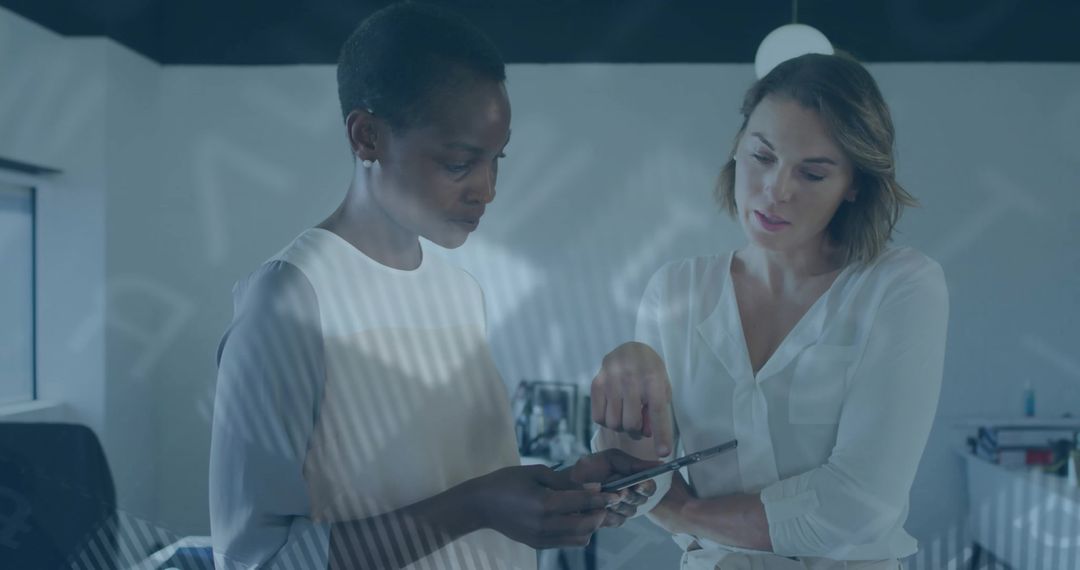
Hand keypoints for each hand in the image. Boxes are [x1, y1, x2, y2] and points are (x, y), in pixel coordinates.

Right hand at [468, 465, 619, 547]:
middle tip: (608, 503)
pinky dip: (578, 532)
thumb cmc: (507, 481)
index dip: (603, 499)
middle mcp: (545, 524)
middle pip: (586, 525)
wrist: (481, 505)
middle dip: (601, 514)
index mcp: (544, 503)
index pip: (582, 503)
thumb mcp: (536, 472)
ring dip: (591, 526)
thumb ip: (564, 481)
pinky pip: (568, 542)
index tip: (618, 494)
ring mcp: (541, 538)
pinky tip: (577, 519)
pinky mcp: (538, 545)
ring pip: (580, 538)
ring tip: (592, 511)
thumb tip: (590, 487)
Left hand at [568, 449, 660, 527]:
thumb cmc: (589, 468)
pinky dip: (609, 512)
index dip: (646, 486)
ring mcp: (622, 509)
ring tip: (605, 496)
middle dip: (630, 495)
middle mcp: (631, 496)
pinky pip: (618, 520)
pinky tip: (599, 506)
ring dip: (618, 503)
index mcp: (633, 479)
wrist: (567, 483)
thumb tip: (659, 464)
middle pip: (642, 500)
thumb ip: (634, 464)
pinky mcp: (611, 521)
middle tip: (619, 491)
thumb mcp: (611, 459)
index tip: (639, 484)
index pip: (650, 486)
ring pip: (630, 511)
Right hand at [591, 342, 674, 456]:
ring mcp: (611, 381)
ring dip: (621, 426)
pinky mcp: (596, 383)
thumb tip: (645, 433)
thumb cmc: (650, 372)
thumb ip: (656, 412)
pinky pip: (598, 418)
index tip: (663, 452)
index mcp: (653, 380)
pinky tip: (614, 410)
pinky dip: (607, 421)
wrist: (630, 350)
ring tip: (626, 414)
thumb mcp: (661, 388)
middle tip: (638, 424)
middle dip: (636, 431)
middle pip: (630, 424)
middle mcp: (630, 380)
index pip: (658, 412)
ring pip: (613, 423)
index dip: (661, 435)